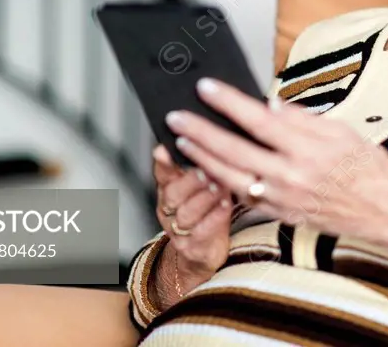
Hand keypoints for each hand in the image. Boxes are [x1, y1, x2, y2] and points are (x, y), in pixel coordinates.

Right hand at [149, 144, 232, 308]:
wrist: (205, 251)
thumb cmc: (209, 209)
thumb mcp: (203, 184)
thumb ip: (203, 163)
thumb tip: (216, 136)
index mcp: (168, 188)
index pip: (162, 172)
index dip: (164, 161)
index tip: (166, 148)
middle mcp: (169, 208)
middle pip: (172, 193)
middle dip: (190, 180)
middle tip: (206, 169)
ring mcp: (178, 229)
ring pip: (186, 213)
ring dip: (204, 197)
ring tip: (219, 186)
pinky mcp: (192, 247)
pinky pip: (201, 232)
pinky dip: (214, 217)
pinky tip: (225, 206)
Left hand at [166, 78, 387, 271]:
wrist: (384, 212)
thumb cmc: (368, 169)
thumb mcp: (341, 130)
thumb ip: (301, 119)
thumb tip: (270, 105)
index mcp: (307, 149)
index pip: (257, 119)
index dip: (228, 102)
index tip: (206, 88)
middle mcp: (290, 176)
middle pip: (233, 150)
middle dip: (200, 131)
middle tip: (176, 117)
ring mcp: (282, 199)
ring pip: (230, 177)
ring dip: (202, 158)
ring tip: (183, 141)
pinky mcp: (280, 214)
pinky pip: (242, 197)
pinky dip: (221, 182)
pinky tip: (207, 170)